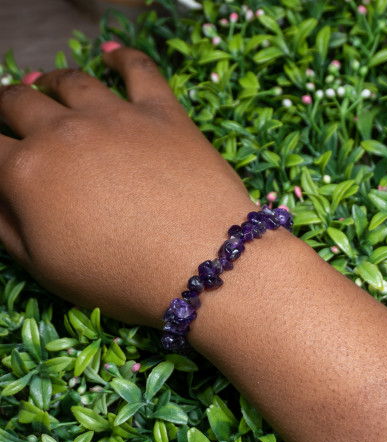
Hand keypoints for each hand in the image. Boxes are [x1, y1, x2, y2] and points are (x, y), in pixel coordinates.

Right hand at [0, 47, 255, 325]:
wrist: (203, 264)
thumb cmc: (123, 278)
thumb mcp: (48, 268)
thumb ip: (6, 226)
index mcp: (29, 173)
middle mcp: (65, 132)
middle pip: (20, 103)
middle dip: (5, 106)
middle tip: (7, 111)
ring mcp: (117, 117)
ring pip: (72, 82)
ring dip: (51, 81)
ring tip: (45, 84)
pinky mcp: (163, 113)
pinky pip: (140, 71)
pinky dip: (124, 58)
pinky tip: (113, 55)